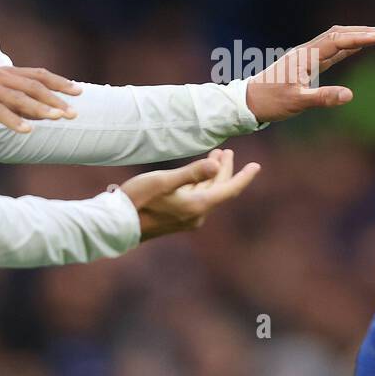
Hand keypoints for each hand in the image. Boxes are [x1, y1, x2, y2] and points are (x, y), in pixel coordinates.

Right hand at [0, 66, 81, 131]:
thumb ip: (17, 101)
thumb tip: (45, 113)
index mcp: (5, 72)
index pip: (38, 75)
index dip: (59, 82)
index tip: (79, 90)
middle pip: (32, 86)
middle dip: (55, 99)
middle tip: (73, 113)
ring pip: (18, 98)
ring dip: (40, 108)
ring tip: (58, 119)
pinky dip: (13, 121)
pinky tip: (27, 131)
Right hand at [121, 148, 260, 239]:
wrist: (117, 224)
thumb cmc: (138, 199)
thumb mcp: (164, 181)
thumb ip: (191, 172)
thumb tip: (215, 164)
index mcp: (197, 206)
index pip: (228, 190)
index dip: (244, 177)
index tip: (257, 166)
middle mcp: (196, 215)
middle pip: (219, 190)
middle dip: (225, 170)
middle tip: (227, 151)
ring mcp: (186, 218)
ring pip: (207, 193)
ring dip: (212, 175)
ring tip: (215, 156)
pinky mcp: (176, 217)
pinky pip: (196, 198)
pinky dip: (200, 183)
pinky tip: (197, 173)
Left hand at [245, 25, 374, 122]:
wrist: (248, 101)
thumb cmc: (271, 102)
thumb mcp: (298, 102)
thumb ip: (323, 97)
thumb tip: (349, 95)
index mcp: (305, 57)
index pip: (337, 41)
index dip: (359, 38)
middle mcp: (306, 52)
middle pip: (337, 34)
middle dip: (361, 32)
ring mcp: (305, 57)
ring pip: (334, 40)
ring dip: (354, 36)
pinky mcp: (305, 64)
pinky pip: (329, 50)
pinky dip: (345, 47)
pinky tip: (355, 48)